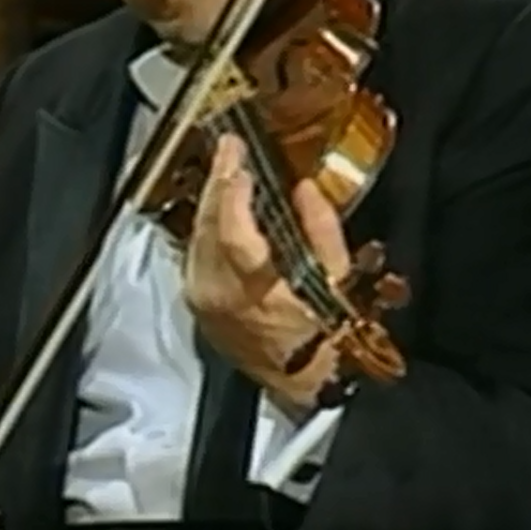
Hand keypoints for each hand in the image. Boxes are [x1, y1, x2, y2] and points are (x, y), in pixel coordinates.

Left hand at [182, 133, 351, 411]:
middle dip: (218, 181)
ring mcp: (201, 298)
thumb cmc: (323, 336)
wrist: (299, 381)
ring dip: (209, 198)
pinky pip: (194, 252)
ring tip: (224, 168)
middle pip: (207, 224)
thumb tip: (305, 188)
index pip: (233, 230)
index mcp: (255, 290)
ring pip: (196, 234)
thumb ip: (321, 229)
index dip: (233, 191)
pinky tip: (218, 205)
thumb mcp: (336, 279)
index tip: (240, 161)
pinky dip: (206, 224)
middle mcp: (218, 294)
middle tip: (228, 148)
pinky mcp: (195, 301)